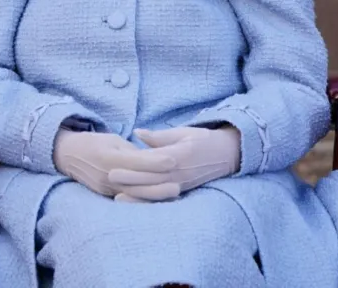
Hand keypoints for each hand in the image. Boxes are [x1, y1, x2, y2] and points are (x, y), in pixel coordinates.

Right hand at [52, 129, 179, 199]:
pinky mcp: (106, 195)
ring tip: (174, 192)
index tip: (174, 158)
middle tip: (179, 182)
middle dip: (160, 183)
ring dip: (155, 194)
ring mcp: (106, 187)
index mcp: (109, 156)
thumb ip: (133, 151)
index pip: (136, 160)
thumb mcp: (113, 140)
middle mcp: (107, 174)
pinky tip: (158, 198)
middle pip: (138, 182)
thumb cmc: (94, 143)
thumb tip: (153, 158)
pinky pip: (128, 198)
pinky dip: (143, 197)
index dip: (156, 160)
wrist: (67, 155)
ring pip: (134, 193)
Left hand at [110, 126, 241, 201]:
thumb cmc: (203, 139)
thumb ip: (160, 136)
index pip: (152, 161)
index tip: (114, 163)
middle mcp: (179, 173)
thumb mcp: (183, 132)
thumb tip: (138, 133)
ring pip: (156, 192)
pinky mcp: (182, 190)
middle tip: (109, 177)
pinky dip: (149, 202)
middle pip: (152, 178)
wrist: (228, 154)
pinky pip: (163, 198)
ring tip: (117, 197)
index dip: (134, 164)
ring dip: (137, 195)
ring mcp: (181, 184)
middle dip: (131, 180)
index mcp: (178, 155)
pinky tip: (137, 205)